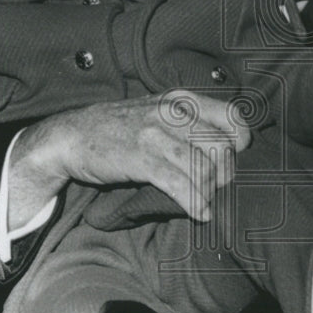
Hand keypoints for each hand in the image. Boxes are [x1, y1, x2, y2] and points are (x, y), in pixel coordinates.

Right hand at [8, 91, 250, 230]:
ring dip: (209, 192)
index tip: (233, 162)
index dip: (240, 145)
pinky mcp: (140, 157)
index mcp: (182, 99)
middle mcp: (173, 111)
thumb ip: (191, 124)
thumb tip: (231, 152)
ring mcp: (155, 133)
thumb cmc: (122, 130)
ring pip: (204, 167)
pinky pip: (180, 183)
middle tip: (215, 189)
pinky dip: (195, 203)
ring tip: (204, 202)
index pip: (233, 118)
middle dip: (225, 174)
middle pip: (223, 148)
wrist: (72, 136)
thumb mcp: (160, 113)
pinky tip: (199, 213)